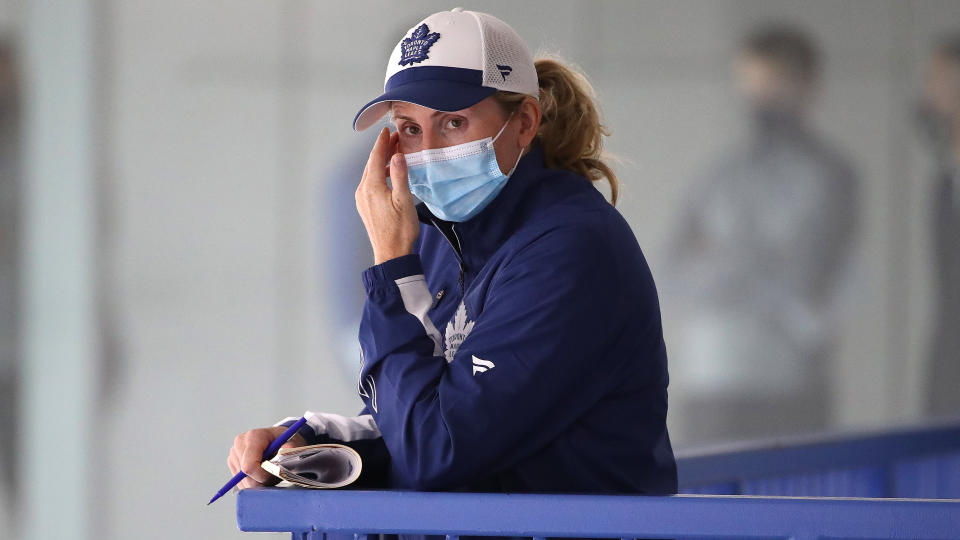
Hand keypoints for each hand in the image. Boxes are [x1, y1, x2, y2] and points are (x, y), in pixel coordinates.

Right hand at [227, 426, 306, 489]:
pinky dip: (253, 482)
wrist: (279, 439)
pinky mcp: (232, 462)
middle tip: (274, 472)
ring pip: (243, 481)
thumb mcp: (292, 443)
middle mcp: (240, 443)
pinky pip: (240, 482)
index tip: (274, 475)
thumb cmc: (285, 442)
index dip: (262, 476)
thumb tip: (288, 450)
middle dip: (261, 479)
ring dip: (258, 481)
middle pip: (245, 475)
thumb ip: (290, 449)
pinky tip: (261, 473)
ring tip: (269, 471)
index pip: (249, 466)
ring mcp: (234, 453)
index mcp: (253, 436)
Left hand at [356, 127, 419, 264]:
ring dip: (381, 161)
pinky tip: (389, 175)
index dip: (382, 142)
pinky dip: (379, 173)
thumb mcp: (405, 200)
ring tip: (394, 154)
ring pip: (370, 173)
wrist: (391, 254)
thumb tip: (398, 155)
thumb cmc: (400, 230)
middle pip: (372, 164)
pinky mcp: (365, 206)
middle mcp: (363, 191)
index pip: (376, 158)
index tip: (388, 131)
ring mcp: (362, 199)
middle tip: (394, 138)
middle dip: (382, 149)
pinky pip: (370, 183)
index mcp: (372, 187)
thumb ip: (401, 176)